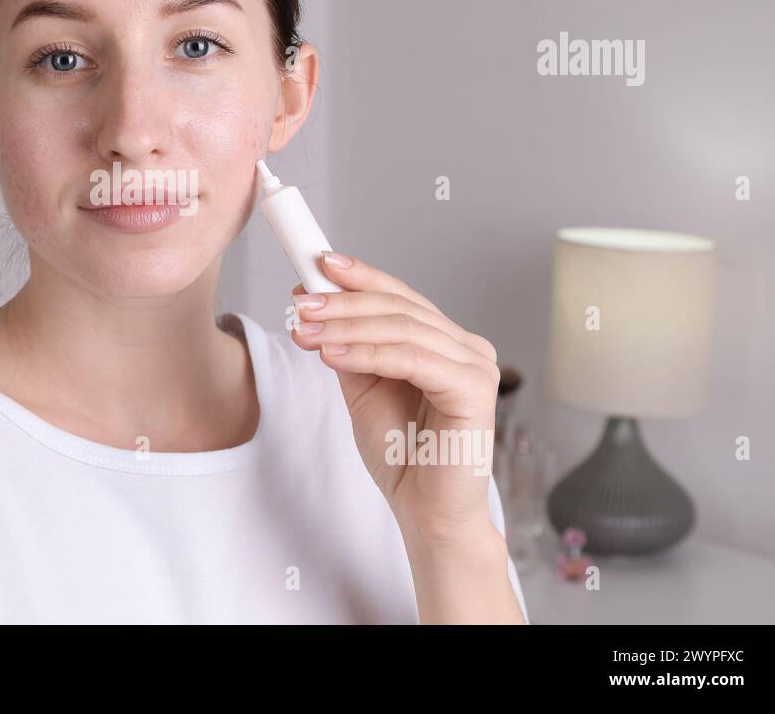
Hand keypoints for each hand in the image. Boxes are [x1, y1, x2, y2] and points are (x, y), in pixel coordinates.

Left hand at [289, 252, 501, 549]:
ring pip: (402, 329)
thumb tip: (314, 303)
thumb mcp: (363, 389)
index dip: (360, 277)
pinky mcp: (475, 390)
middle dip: (342, 302)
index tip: (317, 263)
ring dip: (346, 326)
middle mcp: (466, 347)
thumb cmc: (402, 454)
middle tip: (299, 304)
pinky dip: (368, 353)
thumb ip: (348, 347)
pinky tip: (332, 354)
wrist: (426, 512)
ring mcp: (476, 366)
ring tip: (303, 330)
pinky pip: (413, 359)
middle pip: (398, 307)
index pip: (399, 296)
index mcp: (443, 341)